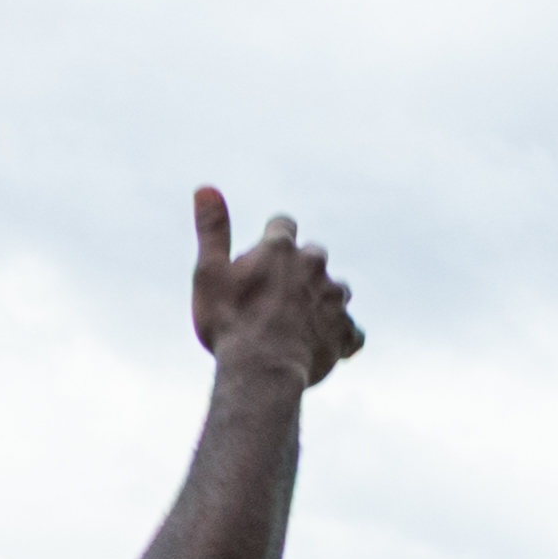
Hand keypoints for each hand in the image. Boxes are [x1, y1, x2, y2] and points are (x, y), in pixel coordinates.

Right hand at [188, 183, 362, 386]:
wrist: (260, 371)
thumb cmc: (229, 323)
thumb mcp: (209, 274)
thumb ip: (212, 230)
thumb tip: (205, 187)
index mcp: (281, 248)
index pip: (282, 224)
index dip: (271, 240)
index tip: (260, 260)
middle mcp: (314, 265)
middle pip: (313, 256)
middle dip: (299, 271)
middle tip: (273, 299)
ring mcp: (334, 298)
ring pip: (336, 290)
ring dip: (322, 301)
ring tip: (298, 326)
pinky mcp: (346, 330)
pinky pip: (352, 332)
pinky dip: (341, 337)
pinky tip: (323, 348)